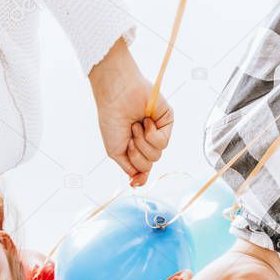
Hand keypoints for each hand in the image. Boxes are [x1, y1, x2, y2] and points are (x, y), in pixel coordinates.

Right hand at [88, 38, 172, 185]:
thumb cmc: (111, 120)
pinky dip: (151, 135)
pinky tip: (146, 122)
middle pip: (149, 164)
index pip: (143, 169)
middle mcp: (148, 141)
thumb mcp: (116, 152)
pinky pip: (163, 142)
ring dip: (142, 143)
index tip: (134, 182)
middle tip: (129, 136)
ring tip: (135, 126)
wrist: (116, 96)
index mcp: (136, 147)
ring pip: (157, 155)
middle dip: (136, 154)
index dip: (140, 177)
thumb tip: (137, 183)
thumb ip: (129, 168)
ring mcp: (159, 131)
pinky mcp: (167, 122)